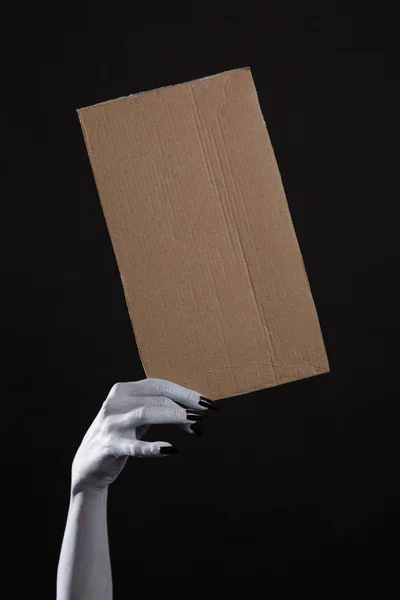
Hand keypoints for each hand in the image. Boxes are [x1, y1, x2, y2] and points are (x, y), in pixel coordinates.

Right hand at [71, 378, 217, 494]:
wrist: (89, 464)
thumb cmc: (120, 435)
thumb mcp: (137, 416)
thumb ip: (160, 409)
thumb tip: (194, 413)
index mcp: (123, 390)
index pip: (160, 385)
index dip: (185, 393)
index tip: (206, 403)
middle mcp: (115, 402)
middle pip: (157, 397)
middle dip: (185, 406)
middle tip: (204, 417)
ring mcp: (111, 424)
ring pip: (146, 413)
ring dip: (174, 417)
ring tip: (194, 425)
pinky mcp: (109, 446)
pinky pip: (134, 446)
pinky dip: (153, 447)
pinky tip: (170, 449)